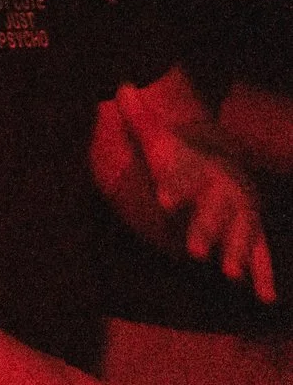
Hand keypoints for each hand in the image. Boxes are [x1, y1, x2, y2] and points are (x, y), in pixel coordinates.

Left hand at [92, 80, 276, 302]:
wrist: (224, 167)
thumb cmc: (184, 159)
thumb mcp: (161, 139)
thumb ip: (140, 119)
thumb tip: (121, 87)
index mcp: (201, 171)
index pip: (183, 178)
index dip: (174, 189)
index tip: (162, 200)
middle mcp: (224, 194)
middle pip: (214, 212)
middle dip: (206, 229)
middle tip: (194, 250)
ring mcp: (242, 216)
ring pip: (241, 236)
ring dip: (235, 254)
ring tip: (228, 273)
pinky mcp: (252, 235)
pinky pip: (261, 256)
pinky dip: (263, 276)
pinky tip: (264, 297)